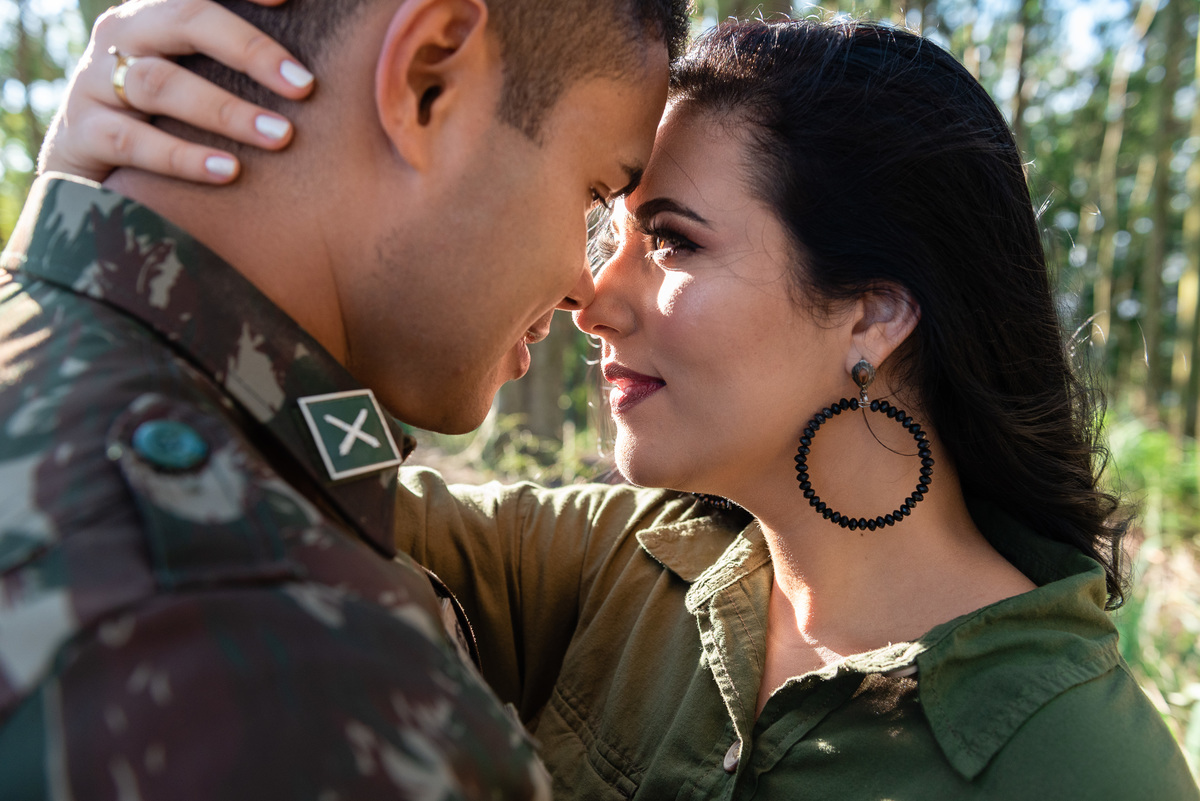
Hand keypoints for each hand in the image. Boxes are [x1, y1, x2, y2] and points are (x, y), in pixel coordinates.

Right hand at [40, 0, 313, 183]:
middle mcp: (125, 34)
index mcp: (159, 12)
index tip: (288, 0)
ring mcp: (96, 82)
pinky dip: (185, 157)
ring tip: (281, 136)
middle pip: (184, 20)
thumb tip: (319, 80)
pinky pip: (134, 142)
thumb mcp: (204, 83)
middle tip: (304, 86)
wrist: (93, 179)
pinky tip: (230, 171)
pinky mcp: (84, 135)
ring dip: (226, 111)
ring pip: (160, 83)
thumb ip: (250, 67)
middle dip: (249, 50)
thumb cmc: (175, 123)